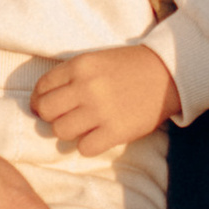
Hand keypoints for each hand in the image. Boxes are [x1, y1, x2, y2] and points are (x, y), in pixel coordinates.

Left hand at [31, 45, 178, 154]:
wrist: (169, 73)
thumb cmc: (130, 67)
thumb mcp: (96, 60)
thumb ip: (70, 76)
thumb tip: (42, 102)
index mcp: (79, 66)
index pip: (42, 88)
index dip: (40, 100)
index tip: (46, 107)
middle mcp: (86, 87)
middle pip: (46, 112)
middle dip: (51, 117)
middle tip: (64, 118)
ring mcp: (101, 110)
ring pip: (61, 131)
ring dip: (69, 132)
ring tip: (83, 127)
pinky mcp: (116, 131)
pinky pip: (84, 148)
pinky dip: (88, 145)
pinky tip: (98, 136)